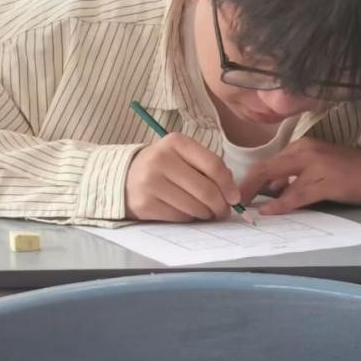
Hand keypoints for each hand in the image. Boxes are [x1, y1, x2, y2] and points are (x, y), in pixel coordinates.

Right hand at [125, 133, 240, 221]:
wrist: (125, 176)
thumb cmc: (163, 166)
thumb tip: (232, 193)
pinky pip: (179, 217)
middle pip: (205, 189)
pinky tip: (187, 213)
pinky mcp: (144, 204)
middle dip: (220, 205)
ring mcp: (150, 183)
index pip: (213, 165)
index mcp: (176, 142)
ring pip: (194, 206)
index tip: (234, 198)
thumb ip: (208, 167)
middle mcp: (161, 159)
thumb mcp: (183, 155)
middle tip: (223, 211)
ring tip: (206, 212)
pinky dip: (189, 219)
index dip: (228, 185)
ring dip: (206, 214)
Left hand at [239, 138, 360, 215]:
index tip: (236, 192)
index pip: (268, 162)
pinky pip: (298, 194)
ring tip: (243, 207)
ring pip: (277, 178)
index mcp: (302, 147)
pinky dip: (281, 203)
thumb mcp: (317, 169)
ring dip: (257, 193)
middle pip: (266, 167)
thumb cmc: (350, 172)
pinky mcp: (327, 181)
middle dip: (246, 185)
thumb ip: (293, 176)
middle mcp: (305, 150)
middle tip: (232, 201)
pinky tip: (269, 211)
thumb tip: (270, 189)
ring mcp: (316, 165)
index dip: (249, 178)